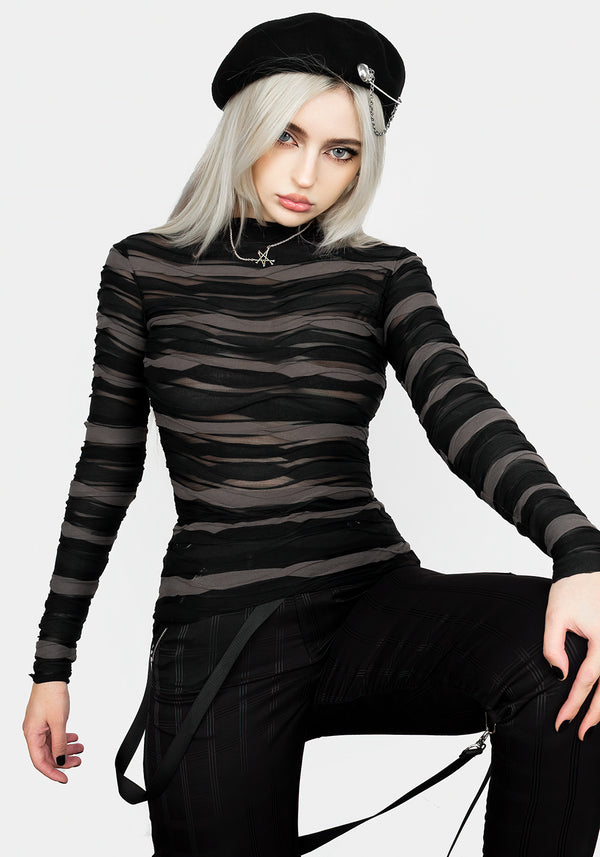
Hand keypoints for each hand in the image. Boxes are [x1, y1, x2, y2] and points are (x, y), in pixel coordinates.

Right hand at [22, 681, 83, 782]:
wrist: (52, 676)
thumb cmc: (51, 694)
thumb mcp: (58, 722)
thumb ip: (60, 743)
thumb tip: (60, 761)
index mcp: (32, 734)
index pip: (40, 761)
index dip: (52, 772)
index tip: (64, 778)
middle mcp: (33, 732)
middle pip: (47, 754)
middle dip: (63, 760)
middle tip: (77, 762)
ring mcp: (39, 726)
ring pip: (52, 744)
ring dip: (66, 748)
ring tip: (80, 749)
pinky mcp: (45, 720)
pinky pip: (54, 735)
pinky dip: (64, 738)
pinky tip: (74, 738)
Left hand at [543, 571, 599, 740]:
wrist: (588, 567)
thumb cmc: (571, 589)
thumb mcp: (555, 615)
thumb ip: (553, 646)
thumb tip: (559, 675)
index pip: (587, 681)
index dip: (574, 704)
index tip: (563, 722)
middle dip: (595, 715)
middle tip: (580, 734)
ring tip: (593, 724)